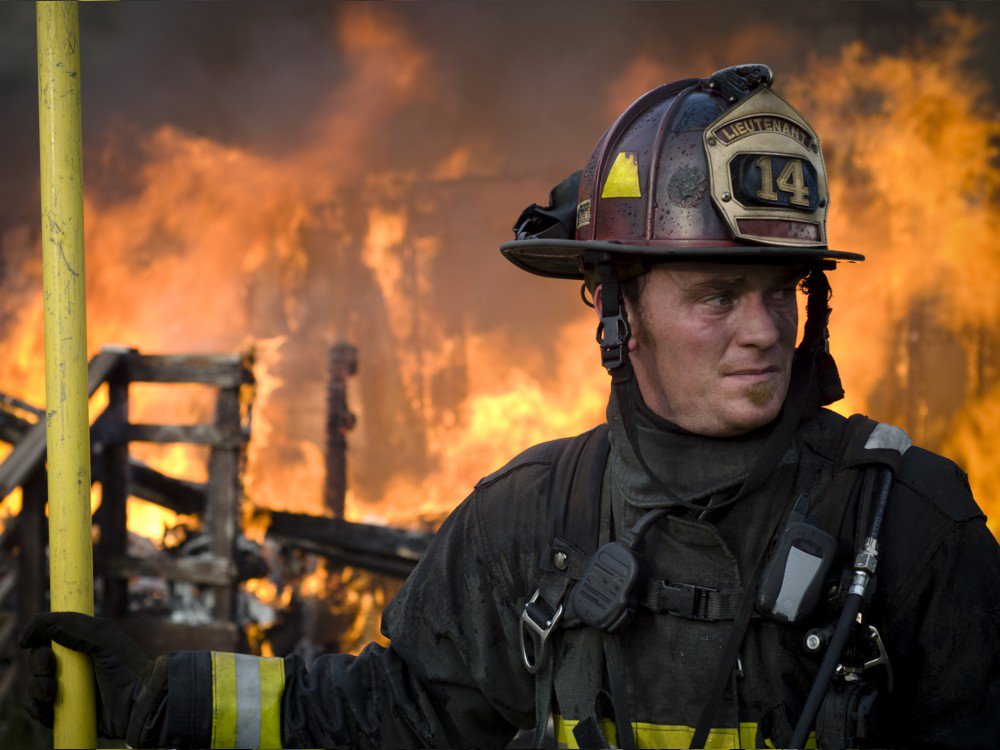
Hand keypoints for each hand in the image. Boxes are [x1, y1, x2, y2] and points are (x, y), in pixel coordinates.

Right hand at [19, 612, 167, 746]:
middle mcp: (74, 665)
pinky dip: (36, 708)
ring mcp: (68, 689)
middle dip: (38, 662)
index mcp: (83, 643)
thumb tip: (38, 622)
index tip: (29, 641)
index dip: (38, 637)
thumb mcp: (104, 638)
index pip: (50, 637)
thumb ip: (74, 625)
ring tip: (52, 692)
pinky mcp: (65, 712)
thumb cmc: (127, 668)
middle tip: (49, 667)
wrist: (138, 705)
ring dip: (37, 687)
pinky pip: (38, 709)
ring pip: (36, 685)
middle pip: (39, 659)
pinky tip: (45, 706)